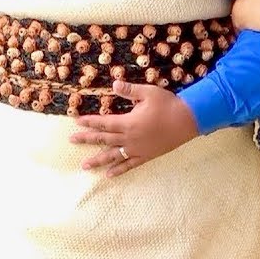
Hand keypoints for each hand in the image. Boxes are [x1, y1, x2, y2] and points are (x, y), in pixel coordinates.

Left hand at [70, 80, 199, 177]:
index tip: (76, 121)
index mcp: (128, 122)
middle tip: (72, 140)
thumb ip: (130, 90)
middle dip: (87, 139)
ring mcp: (137, 149)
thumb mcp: (148, 93)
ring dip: (98, 160)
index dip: (90, 122)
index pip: (104, 122)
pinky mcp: (146, 155)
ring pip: (114, 156)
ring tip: (85, 165)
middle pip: (104, 139)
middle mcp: (130, 138)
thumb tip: (113, 84)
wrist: (187, 121)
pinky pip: (129, 164)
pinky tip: (109, 174)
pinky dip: (119, 169)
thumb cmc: (168, 104)